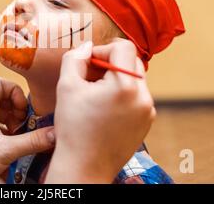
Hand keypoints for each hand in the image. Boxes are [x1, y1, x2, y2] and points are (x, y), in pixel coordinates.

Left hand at [0, 77, 54, 176]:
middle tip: (24, 124)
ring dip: (12, 122)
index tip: (23, 108)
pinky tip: (11, 148)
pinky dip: (6, 133)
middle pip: (1, 98)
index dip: (14, 91)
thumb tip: (53, 134)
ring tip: (19, 136)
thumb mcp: (6, 150)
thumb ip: (32, 141)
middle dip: (16, 110)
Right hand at [46, 38, 155, 182]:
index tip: (87, 64)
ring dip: (115, 80)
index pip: (122, 48)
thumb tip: (86, 46)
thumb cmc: (73, 128)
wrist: (84, 166)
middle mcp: (143, 97)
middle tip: (88, 78)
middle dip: (109, 65)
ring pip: (134, 79)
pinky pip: (137, 97)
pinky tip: (104, 109)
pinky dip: (122, 95)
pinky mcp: (146, 122)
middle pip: (130, 62)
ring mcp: (148, 111)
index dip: (102, 50)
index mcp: (125, 86)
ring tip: (95, 96)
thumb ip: (74, 58)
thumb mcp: (66, 86)